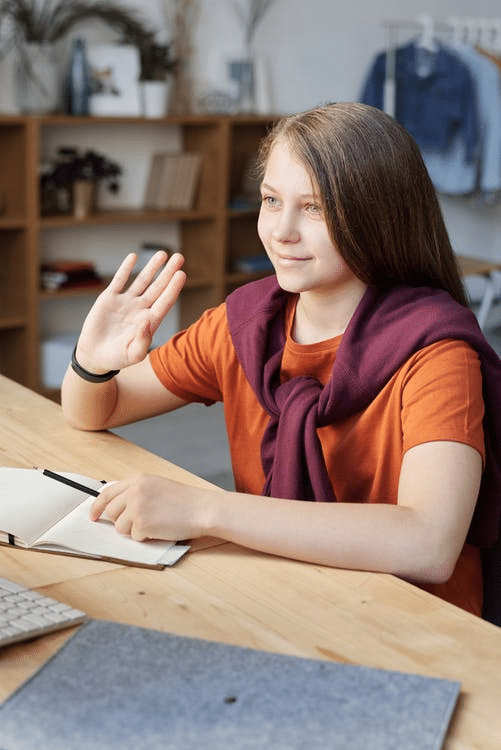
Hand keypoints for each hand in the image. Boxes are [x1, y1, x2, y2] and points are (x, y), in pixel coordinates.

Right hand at [75, 251, 184, 373]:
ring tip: (163, 254)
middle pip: (158, 287)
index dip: (173, 288)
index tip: (181, 274)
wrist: (94, 356)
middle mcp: (140, 309)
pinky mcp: (109, 299)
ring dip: (152, 267)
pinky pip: (119, 280)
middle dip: (168, 272)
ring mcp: (126, 303)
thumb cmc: (116, 358)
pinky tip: (134, 257)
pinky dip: (126, 269)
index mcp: (149, 322)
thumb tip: (148, 321)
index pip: (165, 301)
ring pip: (142, 281)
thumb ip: (143, 341)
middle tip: (180, 257)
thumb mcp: (133, 355)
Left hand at [90, 474, 210, 541]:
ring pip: (120, 527)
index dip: (97, 506)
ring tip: (154, 523)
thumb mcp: (157, 486)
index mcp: (138, 479)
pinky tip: (160, 528)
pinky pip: (134, 536)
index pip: (107, 493)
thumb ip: (137, 491)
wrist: (202, 509)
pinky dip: (145, 537)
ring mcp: (137, 507)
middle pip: (111, 512)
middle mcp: (134, 491)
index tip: (94, 516)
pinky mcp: (142, 523)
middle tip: (136, 523)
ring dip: (134, 530)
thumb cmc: (185, 500)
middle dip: (120, 521)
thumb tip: (117, 507)